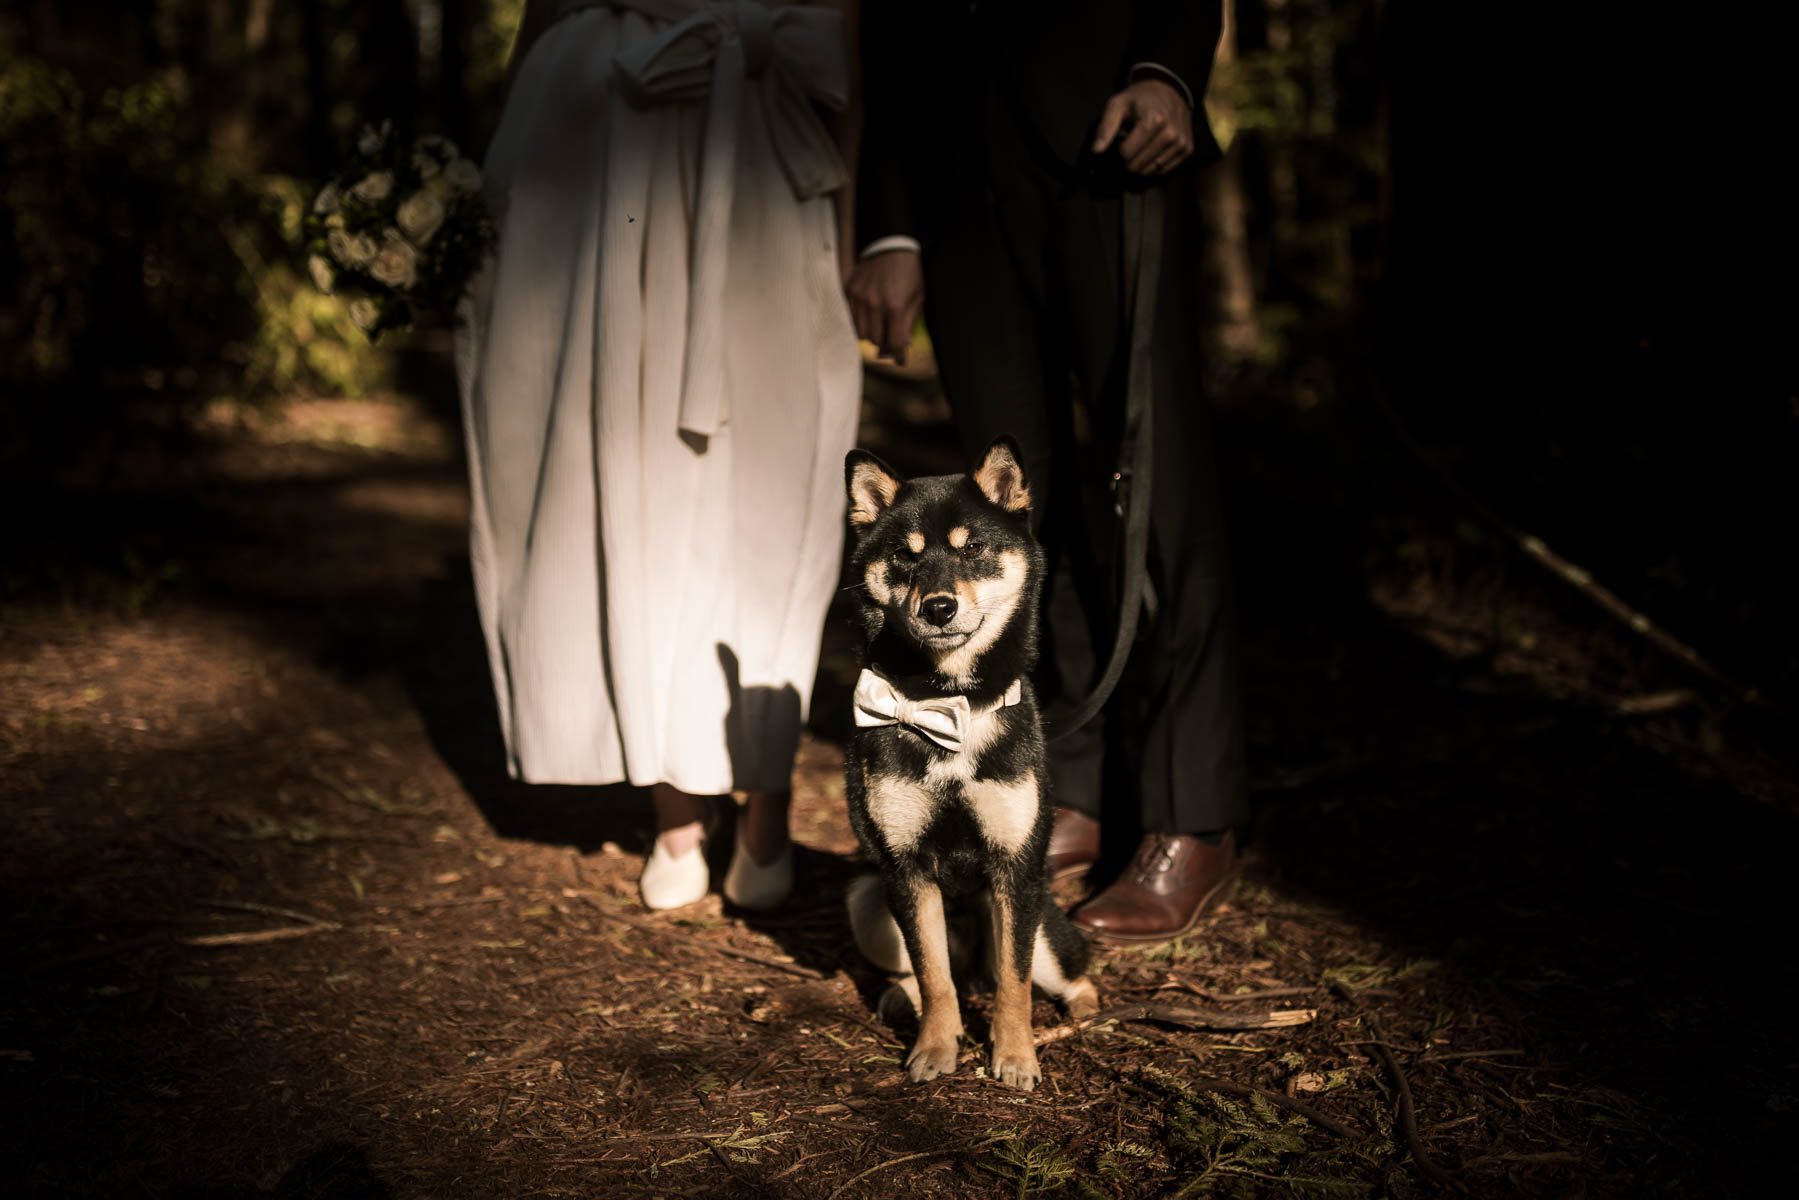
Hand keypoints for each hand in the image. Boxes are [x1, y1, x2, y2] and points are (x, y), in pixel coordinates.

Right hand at [845, 249, 923, 364]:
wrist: (891, 243)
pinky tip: (869, 316)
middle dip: (886, 345)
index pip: (895, 343)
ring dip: (872, 335)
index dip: (899, 356)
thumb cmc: (910, 272)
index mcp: (895, 306)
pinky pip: (851, 318)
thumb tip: (900, 348)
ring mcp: (859, 297)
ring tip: (880, 327)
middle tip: (891, 341)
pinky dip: (860, 322)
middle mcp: (874, 303)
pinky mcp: (848, 291)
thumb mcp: (917, 297)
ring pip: (861, 333)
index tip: (901, 361)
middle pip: (876, 341)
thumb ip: (908, 324)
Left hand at [1092, 78, 1194, 175]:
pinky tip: (1152, 151)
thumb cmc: (1140, 98)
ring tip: (1142, 146)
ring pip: (1151, 171)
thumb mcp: (1118, 104)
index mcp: (1153, 120)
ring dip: (1142, 164)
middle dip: (1129, 159)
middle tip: (1131, 144)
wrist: (1169, 90)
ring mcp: (1181, 143)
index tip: (1123, 138)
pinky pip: (1164, 171)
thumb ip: (1105, 127)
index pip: (1126, 153)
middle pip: (1138, 165)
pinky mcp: (1187, 149)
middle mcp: (1170, 133)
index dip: (1119, 149)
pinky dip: (1154, 165)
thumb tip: (1096, 150)